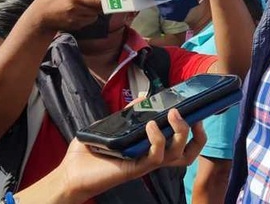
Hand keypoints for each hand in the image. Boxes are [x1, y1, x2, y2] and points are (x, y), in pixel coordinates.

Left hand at [56, 109, 205, 201]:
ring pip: (178, 155)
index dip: (195, 131)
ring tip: (173, 114)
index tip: (197, 110)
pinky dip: (157, 139)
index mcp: (151, 148)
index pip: (182, 144)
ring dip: (180, 132)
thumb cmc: (91, 151)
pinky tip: (151, 126)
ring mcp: (145, 164)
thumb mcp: (112, 125)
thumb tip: (143, 98)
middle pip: (188, 153)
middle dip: (197, 135)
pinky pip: (155, 157)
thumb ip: (129, 113)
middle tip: (193, 115)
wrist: (71, 171)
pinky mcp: (135, 169)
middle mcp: (152, 157)